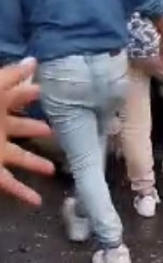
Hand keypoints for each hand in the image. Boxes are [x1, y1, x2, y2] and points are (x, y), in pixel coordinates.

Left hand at [0, 59, 54, 206]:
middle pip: (19, 126)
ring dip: (35, 163)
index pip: (16, 97)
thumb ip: (12, 76)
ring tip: (52, 169)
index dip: (31, 93)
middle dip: (35, 127)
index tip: (48, 92)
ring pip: (19, 157)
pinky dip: (22, 193)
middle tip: (54, 130)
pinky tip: (37, 201)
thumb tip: (34, 61)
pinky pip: (8, 182)